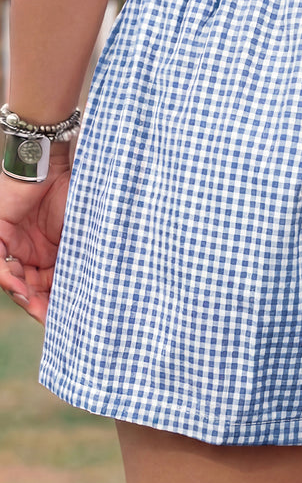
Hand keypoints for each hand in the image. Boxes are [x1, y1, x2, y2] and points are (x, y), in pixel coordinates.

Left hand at [0, 153, 71, 325]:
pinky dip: (8, 276)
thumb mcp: (85, 232)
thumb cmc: (78, 192)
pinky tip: (19, 287)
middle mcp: (31, 254)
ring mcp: (13, 245)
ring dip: (24, 295)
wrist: (55, 161)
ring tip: (35, 307)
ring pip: (14, 280)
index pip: (55, 286)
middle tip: (52, 321)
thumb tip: (110, 287)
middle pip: (33, 288)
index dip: (61, 304)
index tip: (73, 321)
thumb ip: (86, 256)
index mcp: (54, 254)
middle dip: (41, 306)